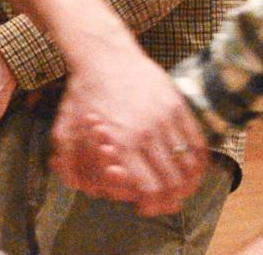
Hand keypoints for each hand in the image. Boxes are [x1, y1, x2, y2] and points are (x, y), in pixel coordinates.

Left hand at [49, 45, 207, 215]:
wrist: (103, 54)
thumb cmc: (83, 93)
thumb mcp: (65, 129)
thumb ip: (71, 163)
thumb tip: (85, 190)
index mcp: (122, 142)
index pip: (149, 188)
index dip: (151, 205)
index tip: (144, 207)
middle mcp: (148, 133)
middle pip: (172, 182)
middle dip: (169, 201)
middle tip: (162, 203)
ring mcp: (167, 118)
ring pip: (189, 166)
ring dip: (187, 185)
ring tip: (177, 189)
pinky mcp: (178, 106)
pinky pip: (197, 143)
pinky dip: (197, 163)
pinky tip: (189, 170)